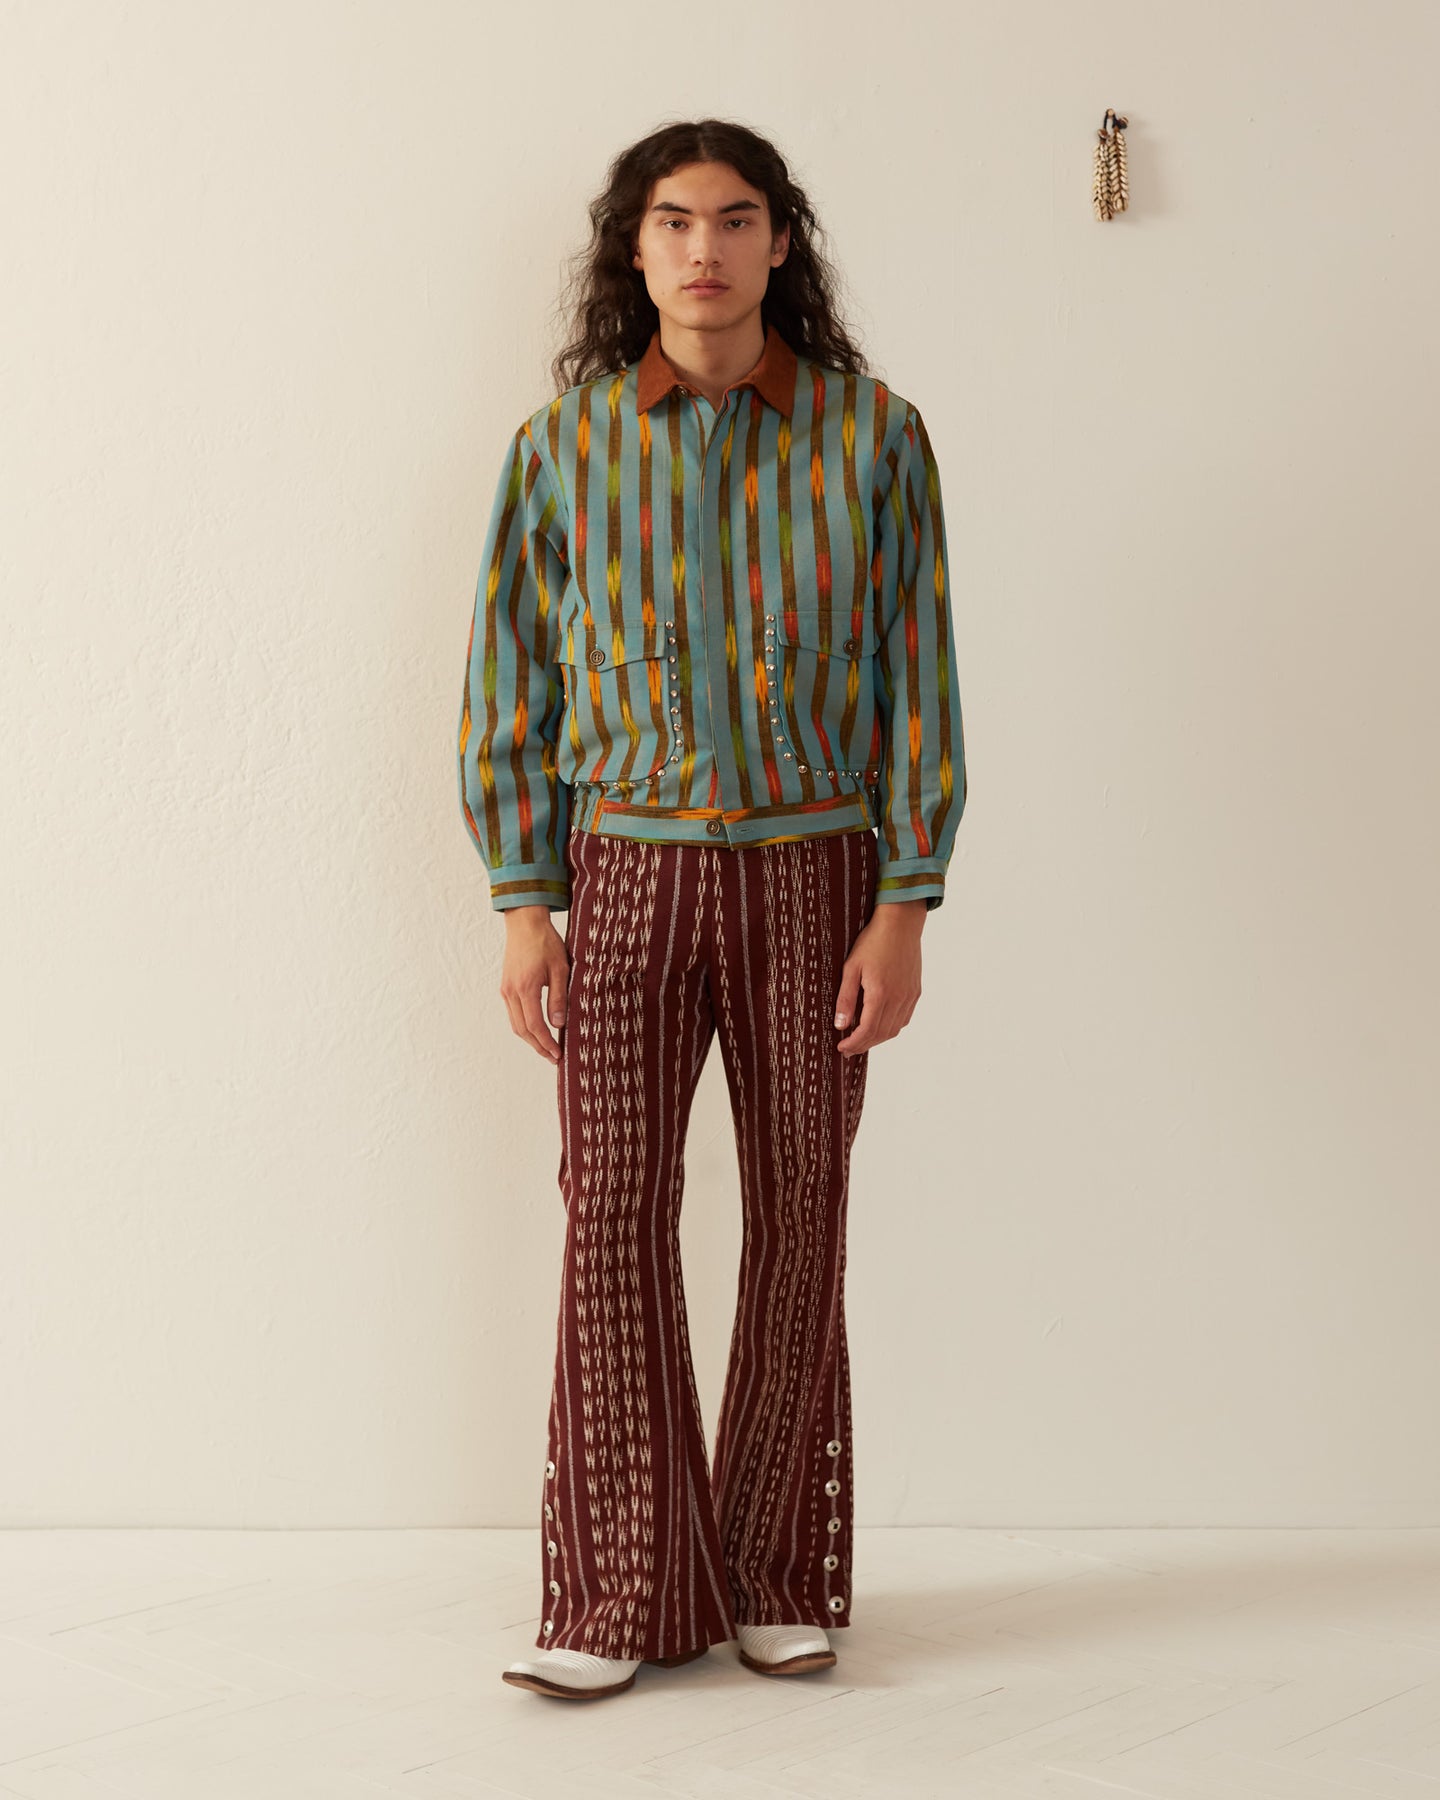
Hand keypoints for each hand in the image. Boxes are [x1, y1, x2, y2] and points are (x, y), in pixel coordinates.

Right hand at [500, 906, 568, 1061]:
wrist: (525, 923)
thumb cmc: (545, 942)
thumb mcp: (560, 969)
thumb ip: (558, 997)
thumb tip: (558, 1024)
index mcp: (525, 988)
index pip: (534, 1026)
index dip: (546, 1043)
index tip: (558, 1054)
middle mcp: (511, 992)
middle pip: (522, 1030)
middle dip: (538, 1046)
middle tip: (554, 1057)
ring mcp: (506, 990)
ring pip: (515, 1024)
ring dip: (530, 1039)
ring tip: (546, 1048)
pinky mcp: (506, 987)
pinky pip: (513, 1013)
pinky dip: (524, 1026)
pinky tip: (537, 1030)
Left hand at [833, 900, 924, 1054]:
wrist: (901, 924)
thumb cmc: (873, 942)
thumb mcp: (851, 967)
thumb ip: (846, 998)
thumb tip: (840, 1025)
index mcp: (880, 993)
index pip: (867, 1030)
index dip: (854, 1043)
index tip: (841, 1048)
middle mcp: (898, 998)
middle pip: (882, 1034)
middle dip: (863, 1045)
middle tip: (848, 1049)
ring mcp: (909, 996)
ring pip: (895, 1029)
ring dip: (878, 1039)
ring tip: (861, 1039)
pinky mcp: (915, 991)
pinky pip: (904, 1018)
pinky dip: (891, 1027)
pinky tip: (880, 1025)